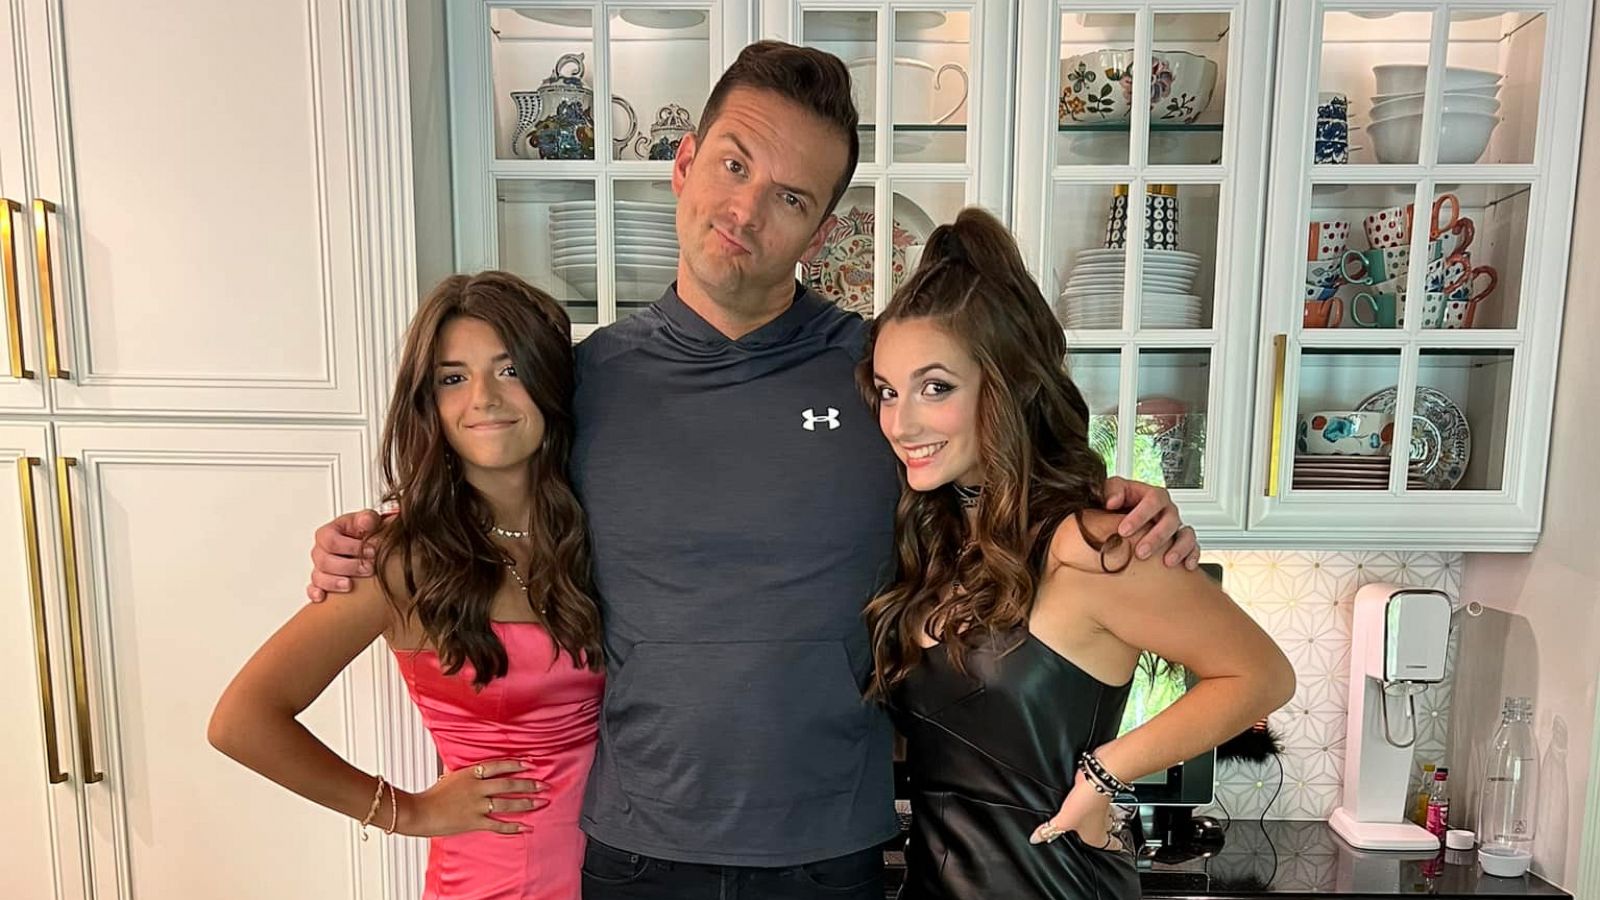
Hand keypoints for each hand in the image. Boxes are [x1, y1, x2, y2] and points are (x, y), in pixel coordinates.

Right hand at [307, 509, 382, 601]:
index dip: (351, 547)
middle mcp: (321, 551)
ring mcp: (320, 567)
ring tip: (350, 585)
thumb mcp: (368, 520)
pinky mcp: (322, 582)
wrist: (370, 546)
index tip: (371, 551)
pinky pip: (312, 589)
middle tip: (368, 568)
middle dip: (348, 566)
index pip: (331, 541)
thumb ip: (367, 519)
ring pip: (318, 577)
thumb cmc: (365, 532)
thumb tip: (366, 522)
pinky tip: (322, 596)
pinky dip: (315, 593)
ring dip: (334, 582)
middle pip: (325, 561)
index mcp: (328, 533)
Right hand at [397, 759, 547, 836]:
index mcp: (470, 773)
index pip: (499, 765)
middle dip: (529, 784)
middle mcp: (476, 787)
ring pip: (507, 803)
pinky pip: (498, 824)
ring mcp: (476, 805)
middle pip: (508, 784)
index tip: (531, 764)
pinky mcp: (474, 821)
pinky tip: (525, 827)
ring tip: (541, 802)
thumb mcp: (451, 776)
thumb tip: (480, 770)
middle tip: (544, 785)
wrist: (419, 812)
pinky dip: (513, 826)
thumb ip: (468, 773)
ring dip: (526, 803)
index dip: (516, 764)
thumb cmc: (432, 794)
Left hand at [1029, 771, 1123, 850]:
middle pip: (1104, 834)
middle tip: (1088, 839)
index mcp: (1096, 837)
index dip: (1107, 849)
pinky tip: (1076, 803)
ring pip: (1099, 819)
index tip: (1107, 850)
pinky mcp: (1096, 796)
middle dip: (1099, 836)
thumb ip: (1049, 831)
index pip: (1107, 847)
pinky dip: (1086, 806)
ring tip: (1080, 822)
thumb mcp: (1063, 821)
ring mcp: (1100, 810)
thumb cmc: (1086, 804)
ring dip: (1092, 820)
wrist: (1096, 778)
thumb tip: (1036, 839)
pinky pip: (1091, 805)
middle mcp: (1102, 825)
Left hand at [1103, 477, 1199, 568]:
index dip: (1140, 516)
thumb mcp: (1111, 490)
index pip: (1153, 500)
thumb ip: (1111, 490)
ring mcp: (1177, 526)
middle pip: (1170, 520)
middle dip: (1156, 537)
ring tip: (1167, 562)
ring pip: (1185, 534)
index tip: (1123, 531)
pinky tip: (1186, 566)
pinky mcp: (1182, 541)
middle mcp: (1168, 510)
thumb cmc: (1119, 503)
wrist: (1122, 516)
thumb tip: (1112, 501)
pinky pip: (1194, 547)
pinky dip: (1192, 555)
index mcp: (1153, 496)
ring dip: (1178, 548)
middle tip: (1141, 552)